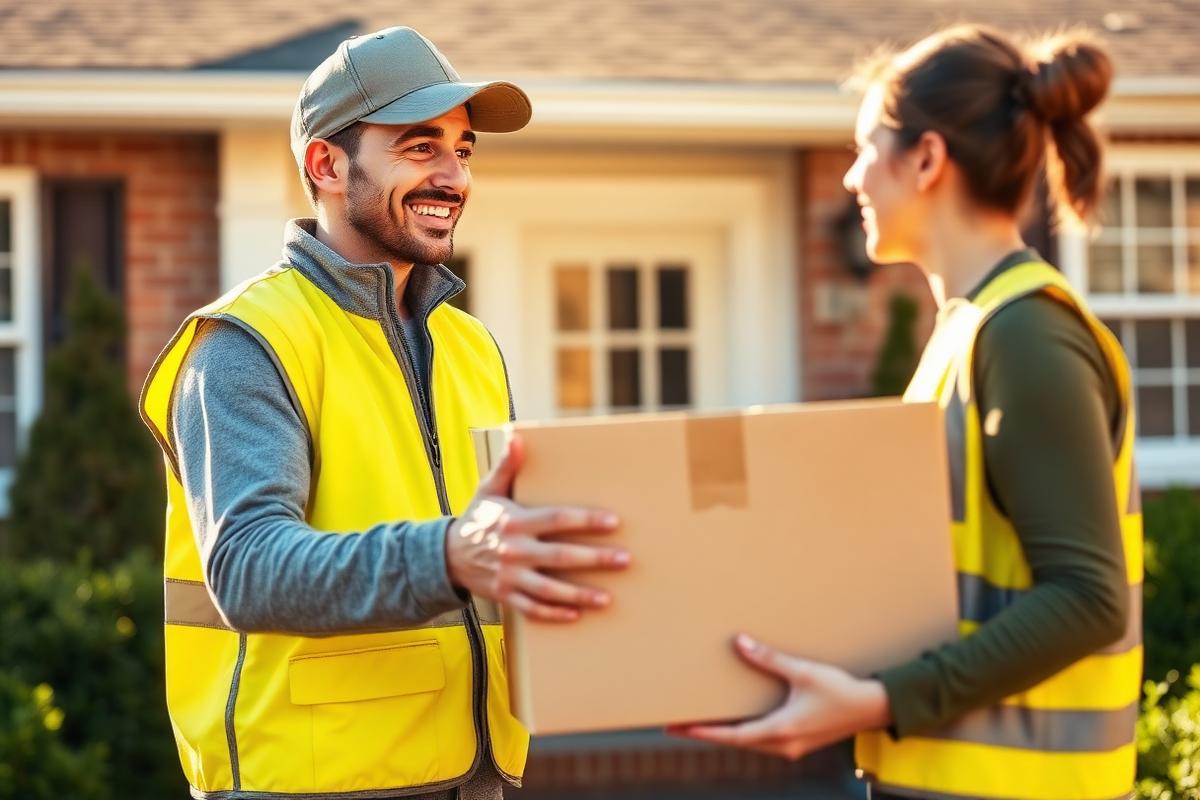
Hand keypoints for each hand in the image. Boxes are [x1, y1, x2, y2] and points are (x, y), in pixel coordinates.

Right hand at [447, 434, 628, 621]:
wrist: (445, 556)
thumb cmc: (476, 520)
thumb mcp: (488, 490)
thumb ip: (506, 466)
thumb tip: (517, 437)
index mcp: (515, 522)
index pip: (556, 520)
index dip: (586, 520)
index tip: (613, 522)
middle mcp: (514, 551)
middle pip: (561, 556)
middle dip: (595, 559)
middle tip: (624, 559)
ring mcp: (510, 577)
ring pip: (550, 589)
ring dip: (580, 594)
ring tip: (607, 598)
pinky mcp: (506, 596)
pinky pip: (533, 610)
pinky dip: (554, 614)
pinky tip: (577, 615)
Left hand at [669, 635, 891, 759]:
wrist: (872, 708)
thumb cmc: (840, 690)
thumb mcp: (802, 671)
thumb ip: (769, 658)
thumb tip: (740, 643)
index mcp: (782, 730)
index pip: (733, 736)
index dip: (704, 732)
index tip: (679, 728)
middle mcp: (784, 744)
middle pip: (737, 742)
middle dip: (708, 733)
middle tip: (679, 725)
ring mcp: (792, 747)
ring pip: (750, 744)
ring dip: (726, 734)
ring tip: (702, 723)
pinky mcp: (799, 743)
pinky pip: (763, 740)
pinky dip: (745, 732)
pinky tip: (736, 722)